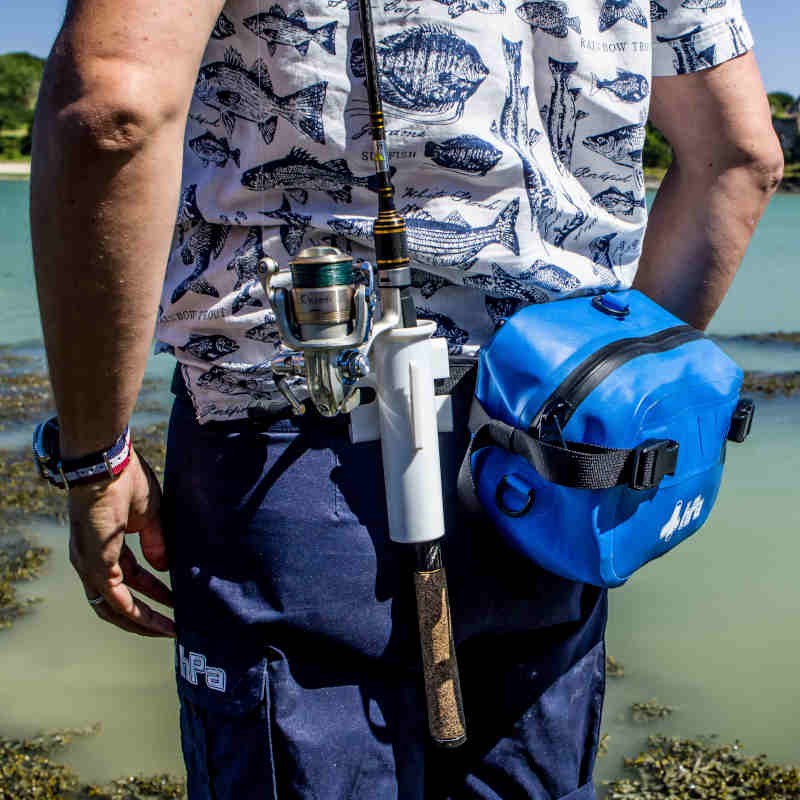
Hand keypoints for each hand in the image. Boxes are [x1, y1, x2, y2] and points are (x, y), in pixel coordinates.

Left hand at [67, 448, 175, 636]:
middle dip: (146, 615)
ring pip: (114, 608)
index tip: (175, 601)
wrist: (106, 467)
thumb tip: (164, 567)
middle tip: (172, 625)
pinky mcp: (96, 566)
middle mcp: (92, 561)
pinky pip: (117, 601)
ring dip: (142, 621)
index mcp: (106, 546)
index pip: (130, 578)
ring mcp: (91, 565)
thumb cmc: (126, 481)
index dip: (153, 591)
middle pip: (117, 601)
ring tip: (168, 630)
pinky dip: (137, 614)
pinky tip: (158, 621)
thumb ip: (157, 543)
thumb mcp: (151, 516)